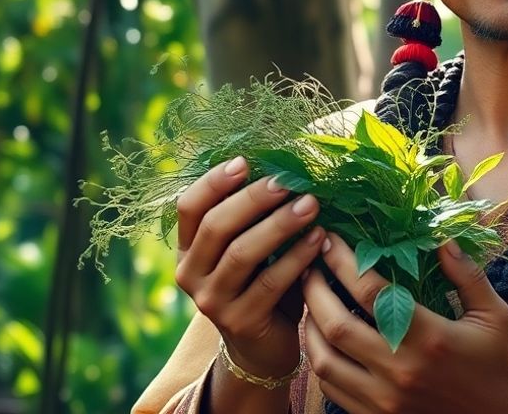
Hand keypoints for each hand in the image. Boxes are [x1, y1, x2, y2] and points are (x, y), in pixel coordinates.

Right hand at [174, 156, 324, 378]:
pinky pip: (270, 283)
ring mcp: (212, 301)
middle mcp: (190, 274)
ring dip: (279, 225)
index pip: (188, 207)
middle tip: (287, 181)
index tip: (245, 161)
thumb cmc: (260, 283)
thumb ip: (252, 217)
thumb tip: (283, 166)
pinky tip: (320, 239)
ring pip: (242, 254)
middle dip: (253, 198)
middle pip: (216, 226)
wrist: (263, 346)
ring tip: (310, 204)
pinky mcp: (240, 322)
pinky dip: (297, 257)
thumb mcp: (248, 248)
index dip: (213, 182)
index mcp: (187, 249)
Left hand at [302, 234, 507, 413]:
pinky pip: (331, 389)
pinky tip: (323, 339)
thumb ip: (467, 275)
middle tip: (307, 266)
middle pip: (336, 325)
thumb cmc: (496, 364)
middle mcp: (401, 370)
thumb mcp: (494, 315)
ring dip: (311, 327)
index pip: (370, 292)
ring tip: (309, 301)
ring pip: (325, 361)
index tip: (328, 240)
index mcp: (430, 338)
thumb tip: (440, 237)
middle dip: (314, 290)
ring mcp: (385, 400)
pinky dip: (321, 360)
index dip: (342, 261)